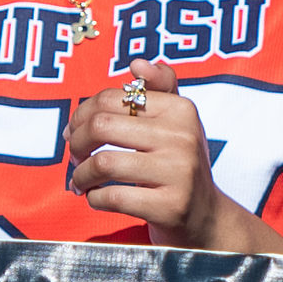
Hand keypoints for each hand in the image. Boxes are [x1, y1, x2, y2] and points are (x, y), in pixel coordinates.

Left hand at [67, 58, 243, 247]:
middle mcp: (183, 137)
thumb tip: (137, 63)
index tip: (76, 132)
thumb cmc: (180, 165)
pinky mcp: (170, 207)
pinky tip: (97, 198)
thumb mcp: (177, 123)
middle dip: (76, 144)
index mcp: (181, 110)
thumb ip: (159, 88)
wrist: (207, 218)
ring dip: (80, 175)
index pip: (111, 99)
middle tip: (75, 157)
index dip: (81, 115)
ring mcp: (179, 173)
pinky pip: (112, 197)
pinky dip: (94, 199)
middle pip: (101, 126)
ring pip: (102, 163)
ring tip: (80, 181)